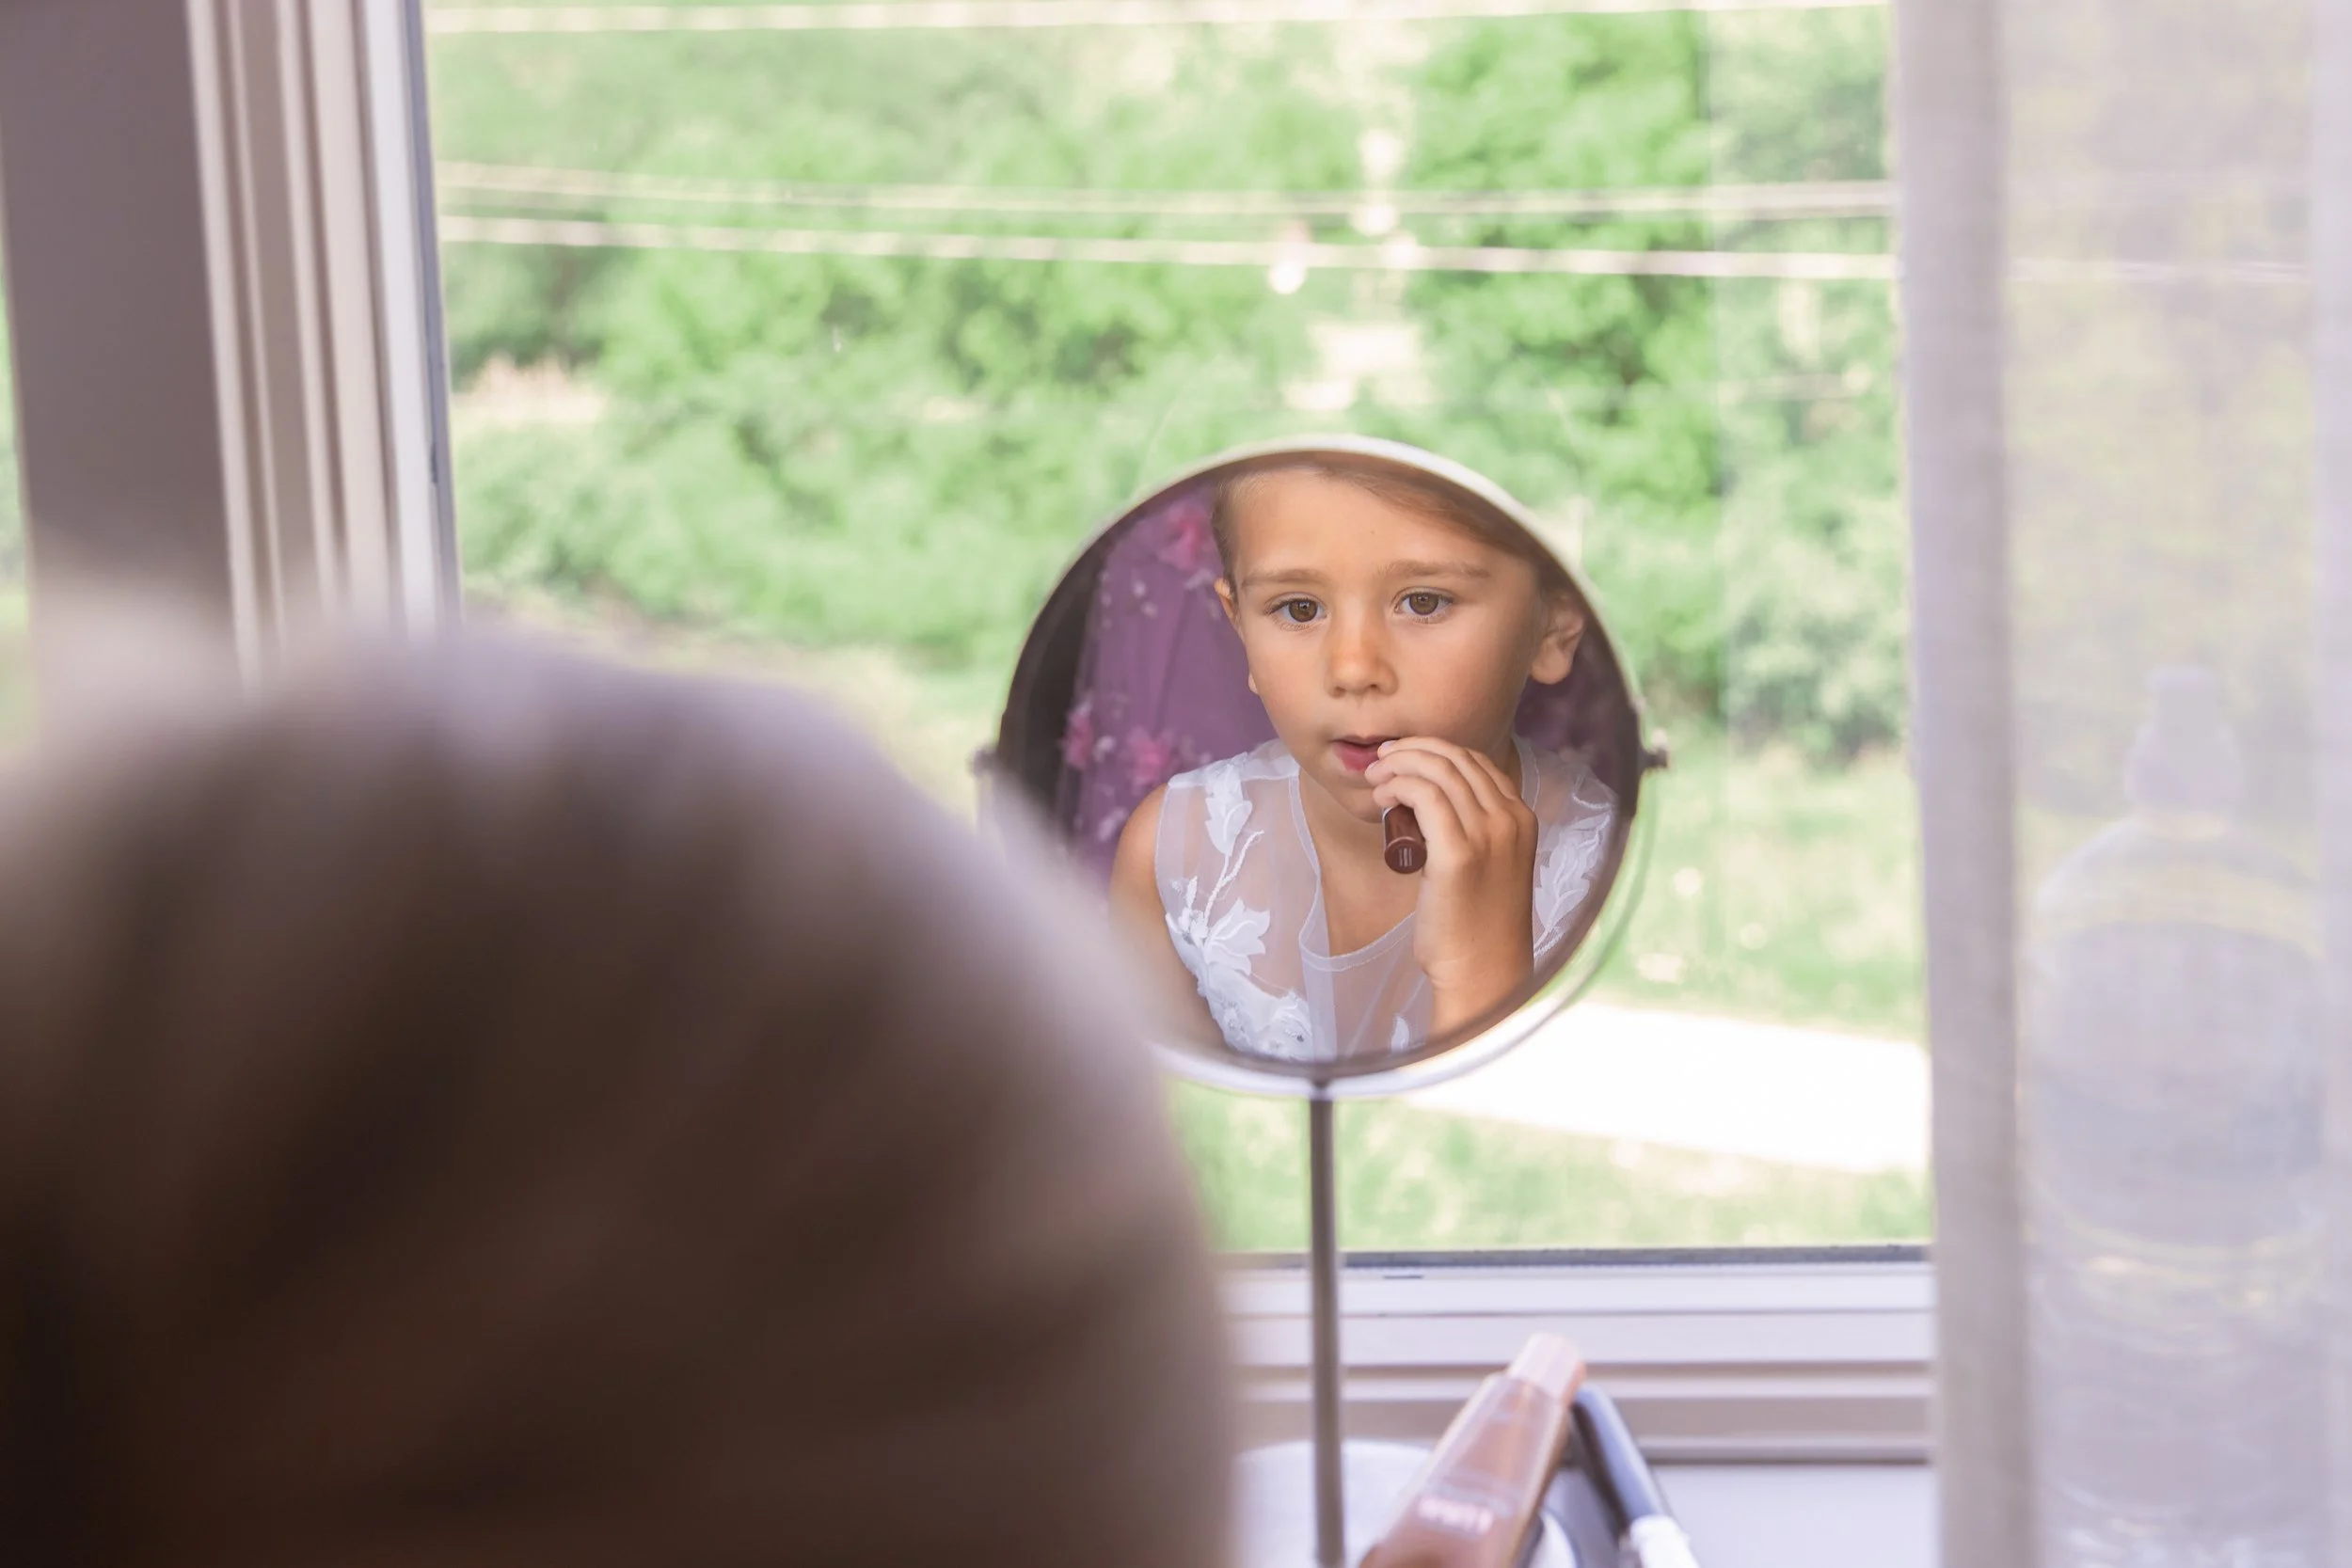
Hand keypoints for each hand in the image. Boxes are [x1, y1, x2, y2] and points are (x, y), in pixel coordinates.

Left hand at [1364, 738, 1537, 1037]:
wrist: (1484, 971)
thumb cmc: (1477, 927)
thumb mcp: (1490, 867)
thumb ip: (1475, 833)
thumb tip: (1430, 808)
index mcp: (1522, 819)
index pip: (1477, 762)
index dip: (1435, 751)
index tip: (1403, 757)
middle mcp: (1511, 820)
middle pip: (1457, 758)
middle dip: (1412, 750)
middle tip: (1380, 761)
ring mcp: (1489, 834)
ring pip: (1439, 771)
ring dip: (1399, 765)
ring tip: (1374, 778)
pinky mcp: (1460, 853)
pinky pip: (1425, 795)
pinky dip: (1399, 785)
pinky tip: (1382, 796)